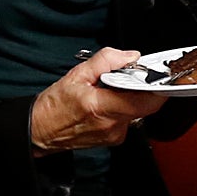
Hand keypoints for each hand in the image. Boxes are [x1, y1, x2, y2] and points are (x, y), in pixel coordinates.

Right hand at [30, 47, 166, 152]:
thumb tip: (129, 56)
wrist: (40, 131)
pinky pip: (128, 119)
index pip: (147, 100)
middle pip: (146, 105)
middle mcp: (112, 125)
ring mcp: (114, 135)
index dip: (156, 86)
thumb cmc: (53, 107)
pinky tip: (107, 102)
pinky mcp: (114, 139)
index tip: (154, 74)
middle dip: (141, 88)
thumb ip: (105, 61)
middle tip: (128, 77)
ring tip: (110, 90)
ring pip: (137, 111)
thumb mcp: (76, 74)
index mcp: (102, 107)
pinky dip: (123, 107)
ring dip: (130, 97)